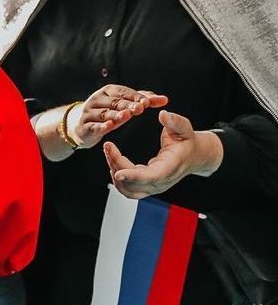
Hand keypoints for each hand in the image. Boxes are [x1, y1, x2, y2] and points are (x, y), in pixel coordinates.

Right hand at [72, 85, 167, 148]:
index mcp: (107, 91)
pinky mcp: (84, 126)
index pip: (123, 92)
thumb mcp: (125, 105)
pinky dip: (101, 126)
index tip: (147, 102)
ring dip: (115, 114)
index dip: (135, 97)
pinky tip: (109, 127)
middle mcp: (96, 99)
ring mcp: (89, 113)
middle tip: (140, 108)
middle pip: (114, 102)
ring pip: (104, 113)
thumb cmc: (108, 112)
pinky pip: (93, 126)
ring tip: (126, 116)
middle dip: (127, 105)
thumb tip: (165, 99)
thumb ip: (143, 100)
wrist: (82, 126)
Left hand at [103, 110, 223, 198]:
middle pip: (133, 183)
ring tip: (109, 152)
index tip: (118, 173)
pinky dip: (118, 179)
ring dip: (114, 172)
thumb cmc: (188, 141)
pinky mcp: (149, 186)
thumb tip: (163, 114)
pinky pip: (129, 189)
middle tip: (108, 146)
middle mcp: (162, 181)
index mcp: (170, 167)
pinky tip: (113, 162)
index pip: (150, 177)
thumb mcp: (184, 128)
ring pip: (128, 190)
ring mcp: (155, 186)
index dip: (133, 176)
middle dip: (116, 164)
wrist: (196, 156)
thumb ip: (174, 121)